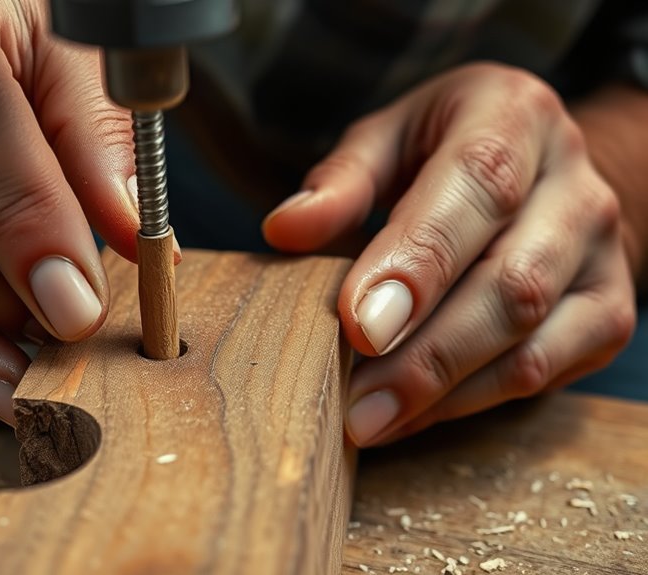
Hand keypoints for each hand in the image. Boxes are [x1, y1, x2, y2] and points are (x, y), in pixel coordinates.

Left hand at [263, 63, 636, 445]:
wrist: (538, 179)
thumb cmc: (440, 158)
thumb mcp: (386, 141)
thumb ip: (341, 182)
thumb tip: (285, 229)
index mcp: (516, 115)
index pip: (479, 183)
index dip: (419, 259)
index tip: (358, 322)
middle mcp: (574, 184)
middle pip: (512, 279)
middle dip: (427, 350)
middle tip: (356, 399)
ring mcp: (601, 253)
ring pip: (531, 337)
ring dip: (444, 390)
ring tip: (369, 419)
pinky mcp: (605, 312)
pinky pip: (543, 372)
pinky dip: (469, 403)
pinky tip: (408, 415)